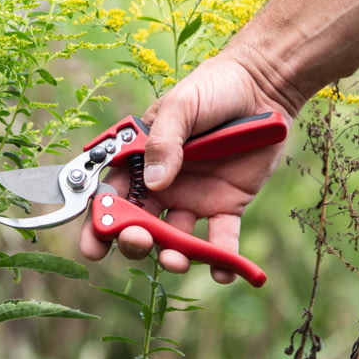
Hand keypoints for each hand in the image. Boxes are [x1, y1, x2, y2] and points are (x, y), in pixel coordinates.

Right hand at [79, 53, 291, 282]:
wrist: (263, 87)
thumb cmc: (213, 88)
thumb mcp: (181, 106)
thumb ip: (164, 141)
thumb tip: (154, 183)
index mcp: (140, 159)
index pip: (111, 194)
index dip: (100, 220)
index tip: (95, 242)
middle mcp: (162, 185)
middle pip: (140, 224)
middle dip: (133, 240)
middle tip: (139, 242)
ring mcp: (194, 198)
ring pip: (176, 239)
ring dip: (172, 256)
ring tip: (176, 261)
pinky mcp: (227, 206)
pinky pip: (222, 240)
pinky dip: (222, 259)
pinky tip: (222, 272)